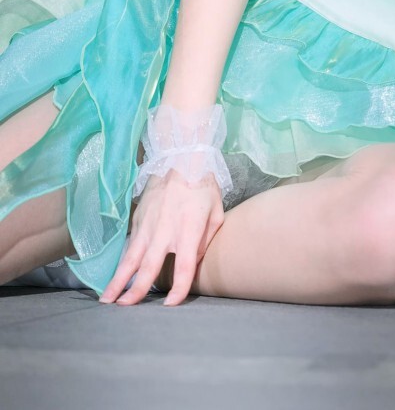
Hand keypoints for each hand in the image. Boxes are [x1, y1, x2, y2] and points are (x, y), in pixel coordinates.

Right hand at [101, 170, 223, 306]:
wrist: (181, 156)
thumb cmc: (203, 185)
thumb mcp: (216, 212)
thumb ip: (206, 240)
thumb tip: (193, 260)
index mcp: (189, 230)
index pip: (183, 268)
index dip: (177, 290)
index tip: (170, 305)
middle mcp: (165, 231)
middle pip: (148, 268)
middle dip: (135, 291)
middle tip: (123, 309)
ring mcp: (148, 224)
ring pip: (130, 258)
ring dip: (117, 280)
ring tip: (106, 300)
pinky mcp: (138, 217)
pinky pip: (129, 244)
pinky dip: (122, 262)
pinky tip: (116, 275)